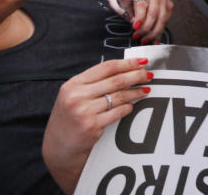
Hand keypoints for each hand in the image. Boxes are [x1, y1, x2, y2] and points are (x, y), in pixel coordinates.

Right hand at [42, 58, 151, 193]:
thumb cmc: (69, 117)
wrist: (58, 146)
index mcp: (73, 84)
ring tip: (146, 89)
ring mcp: (84, 111)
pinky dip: (128, 107)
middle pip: (115, 80)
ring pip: (119, 96)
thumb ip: (93, 82)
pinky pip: (117, 112)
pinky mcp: (92, 125)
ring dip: (136, 92)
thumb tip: (124, 69)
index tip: (141, 62)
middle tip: (149, 75)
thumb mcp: (74, 95)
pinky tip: (133, 105)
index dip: (127, 63)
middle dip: (136, 76)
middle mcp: (77, 96)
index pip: (106, 67)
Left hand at [125, 0, 172, 43]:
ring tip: (145, 40)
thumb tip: (116, 9)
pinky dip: (160, 33)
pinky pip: (166, 22)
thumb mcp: (126, 2)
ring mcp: (164, 1)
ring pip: (161, 20)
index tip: (135, 27)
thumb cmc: (135, 3)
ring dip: (153, 32)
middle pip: (152, 14)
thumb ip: (121, 7)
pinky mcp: (170, 7)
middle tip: (137, 36)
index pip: (141, 6)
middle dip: (145, 28)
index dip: (139, 17)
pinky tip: (155, 40)